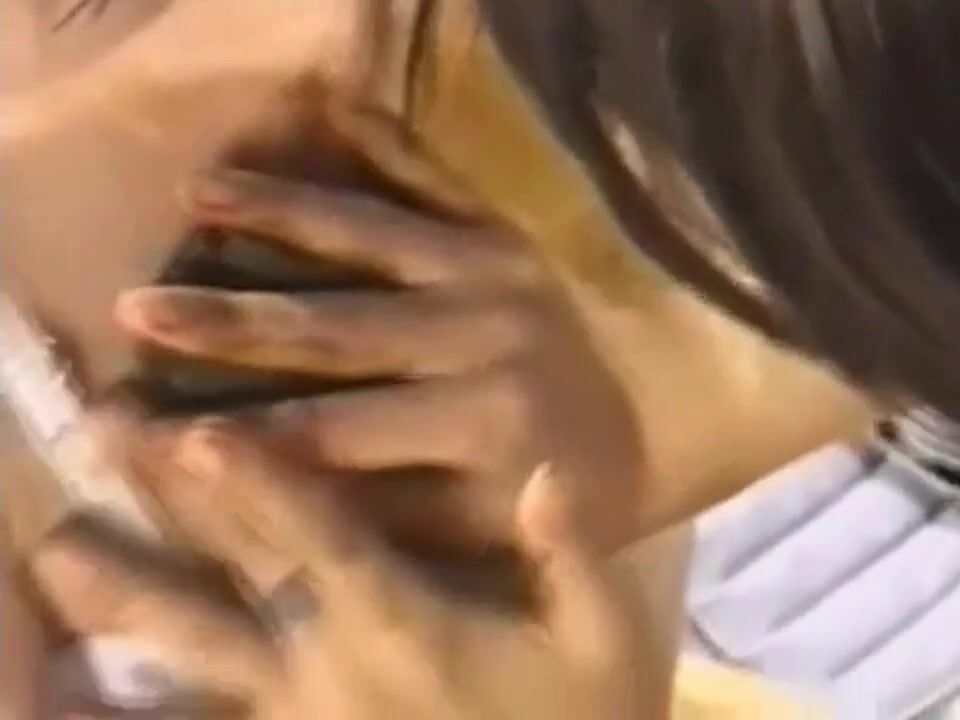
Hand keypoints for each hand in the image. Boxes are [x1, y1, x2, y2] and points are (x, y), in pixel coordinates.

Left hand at [31, 422, 659, 719]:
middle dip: (173, 500)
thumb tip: (548, 472)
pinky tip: (64, 699)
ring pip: (201, 642)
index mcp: (408, 622)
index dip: (266, 486)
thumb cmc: (577, 717)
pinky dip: (135, 710)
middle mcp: (334, 658)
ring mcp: (298, 709)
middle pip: (242, 570)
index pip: (328, 541)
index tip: (201, 432)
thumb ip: (575, 557)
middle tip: (103, 435)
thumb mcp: (605, 639)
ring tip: (57, 552)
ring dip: (130, 591)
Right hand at [115, 168, 643, 552]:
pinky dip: (378, 143)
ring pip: (368, 236)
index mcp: (479, 431)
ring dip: (280, 211)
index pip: (331, 435)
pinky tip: (324, 111)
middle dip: (229, 322)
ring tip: (197, 193)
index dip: (239, 436)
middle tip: (138, 311)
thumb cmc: (570, 492)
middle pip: (333, 331)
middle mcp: (482, 343)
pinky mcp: (506, 232)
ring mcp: (495, 273)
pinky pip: (433, 176)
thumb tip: (268, 483)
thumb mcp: (490, 534)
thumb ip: (385, 514)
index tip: (155, 429)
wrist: (668, 413)